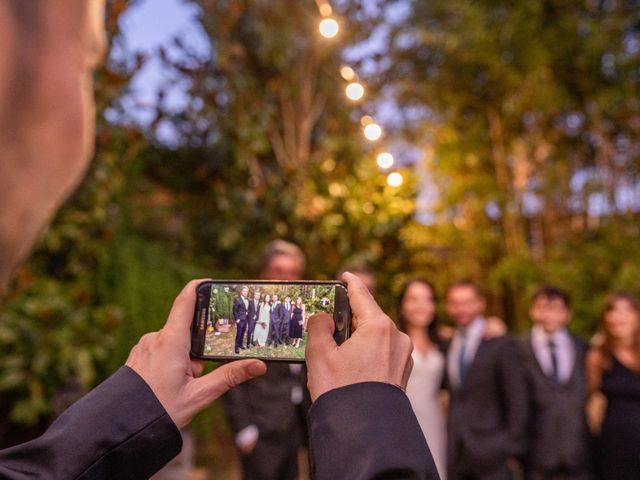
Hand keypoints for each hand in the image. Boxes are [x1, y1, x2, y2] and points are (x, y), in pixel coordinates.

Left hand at [126, 280, 266, 427]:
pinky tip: (167, 387)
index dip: (198, 287)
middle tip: (196, 376)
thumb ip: (230, 376)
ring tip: (180, 387)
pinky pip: (160, 353)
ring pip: (174, 345)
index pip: (185, 301)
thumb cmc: (159, 411)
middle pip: (185, 330)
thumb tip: (258, 365)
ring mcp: (144, 347)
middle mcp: (155, 338)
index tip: (211, 282)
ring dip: (183, 362)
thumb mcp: (200, 395)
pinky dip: (170, 365)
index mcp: (171, 341)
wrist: (120, 429)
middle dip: (197, 351)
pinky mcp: (137, 357)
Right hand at [305, 272, 413, 401]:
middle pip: (369, 315)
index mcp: (379, 327)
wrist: (363, 430)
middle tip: (330, 319)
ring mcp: (403, 355)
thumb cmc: (340, 391)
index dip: (351, 283)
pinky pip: (384, 351)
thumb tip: (324, 319)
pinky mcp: (403, 371)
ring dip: (358, 335)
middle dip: (350, 316)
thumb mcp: (319, 353)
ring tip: (337, 347)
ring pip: (377, 334)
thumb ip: (319, 327)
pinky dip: (368, 350)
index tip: (345, 275)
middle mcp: (397, 336)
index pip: (362, 295)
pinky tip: (352, 363)